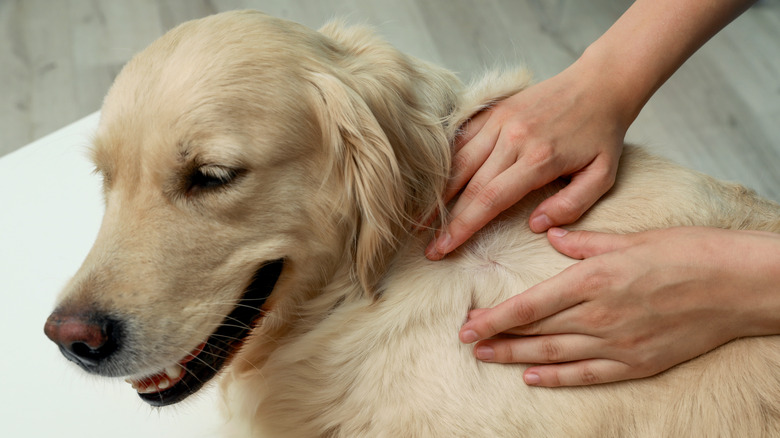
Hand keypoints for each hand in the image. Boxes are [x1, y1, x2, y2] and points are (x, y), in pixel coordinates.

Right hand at [425, 62, 626, 260]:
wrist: (600, 84)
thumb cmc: (602, 134)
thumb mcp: (603, 176)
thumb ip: (571, 205)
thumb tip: (536, 226)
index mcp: (538, 159)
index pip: (489, 200)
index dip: (462, 227)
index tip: (443, 248)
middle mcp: (513, 138)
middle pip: (468, 186)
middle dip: (445, 220)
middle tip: (428, 246)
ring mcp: (500, 121)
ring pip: (458, 162)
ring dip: (437, 193)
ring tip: (421, 219)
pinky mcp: (494, 110)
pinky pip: (462, 139)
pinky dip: (446, 163)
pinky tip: (434, 184)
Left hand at [459, 227, 779, 386]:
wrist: (737, 285)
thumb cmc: (687, 253)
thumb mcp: (630, 238)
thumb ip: (584, 242)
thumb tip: (552, 235)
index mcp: (594, 280)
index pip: (530, 304)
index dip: (495, 317)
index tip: (467, 324)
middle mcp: (599, 315)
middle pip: (536, 331)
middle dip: (498, 337)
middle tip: (468, 341)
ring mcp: (617, 344)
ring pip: (554, 354)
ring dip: (516, 357)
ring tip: (488, 357)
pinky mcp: (636, 363)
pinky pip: (587, 375)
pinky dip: (557, 377)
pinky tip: (532, 377)